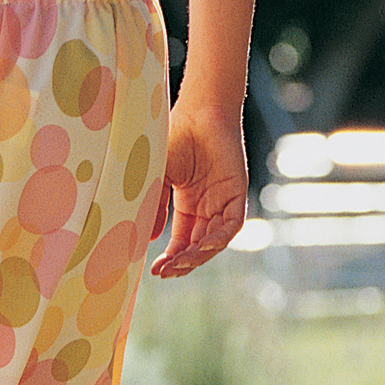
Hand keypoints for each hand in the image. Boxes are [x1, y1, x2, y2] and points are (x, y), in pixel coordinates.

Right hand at [150, 100, 247, 277]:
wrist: (198, 111)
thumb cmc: (173, 138)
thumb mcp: (155, 180)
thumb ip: (153, 209)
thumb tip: (147, 240)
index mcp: (188, 203)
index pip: (182, 241)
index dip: (170, 258)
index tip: (154, 271)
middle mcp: (208, 205)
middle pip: (198, 246)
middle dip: (182, 263)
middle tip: (165, 273)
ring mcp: (223, 200)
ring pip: (214, 241)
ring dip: (198, 256)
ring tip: (178, 264)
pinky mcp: (237, 193)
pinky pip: (231, 226)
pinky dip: (217, 240)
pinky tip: (199, 248)